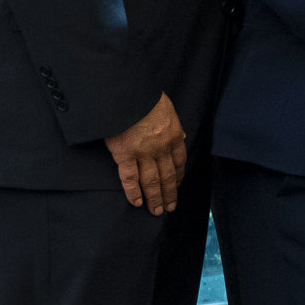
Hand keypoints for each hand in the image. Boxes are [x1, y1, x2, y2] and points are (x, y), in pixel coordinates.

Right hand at [104, 93, 187, 214]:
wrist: (127, 94)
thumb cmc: (145, 98)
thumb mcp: (167, 109)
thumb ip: (173, 125)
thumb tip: (180, 136)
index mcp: (173, 136)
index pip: (179, 162)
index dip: (179, 177)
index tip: (178, 186)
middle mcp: (161, 148)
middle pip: (168, 176)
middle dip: (169, 193)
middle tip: (169, 207)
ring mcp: (143, 153)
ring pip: (151, 181)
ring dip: (155, 198)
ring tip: (156, 211)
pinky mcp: (124, 155)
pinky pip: (129, 178)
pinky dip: (134, 192)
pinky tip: (137, 202)